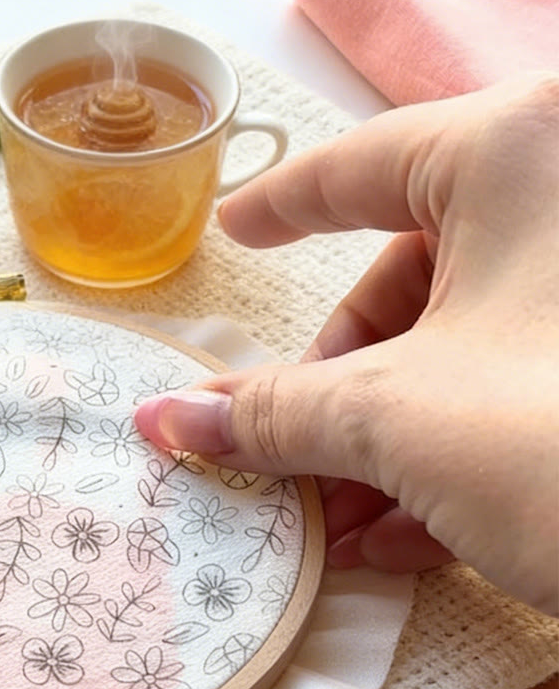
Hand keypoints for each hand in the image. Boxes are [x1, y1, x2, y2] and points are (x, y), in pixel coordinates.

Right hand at [135, 76, 558, 614]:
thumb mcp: (399, 421)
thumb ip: (273, 412)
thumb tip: (165, 418)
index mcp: (527, 152)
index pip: (362, 165)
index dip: (283, 206)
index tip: (237, 234)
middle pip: (413, 281)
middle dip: (340, 389)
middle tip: (293, 461)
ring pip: (465, 345)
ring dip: (386, 441)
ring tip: (343, 525)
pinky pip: (519, 384)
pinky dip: (453, 454)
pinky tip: (408, 536)